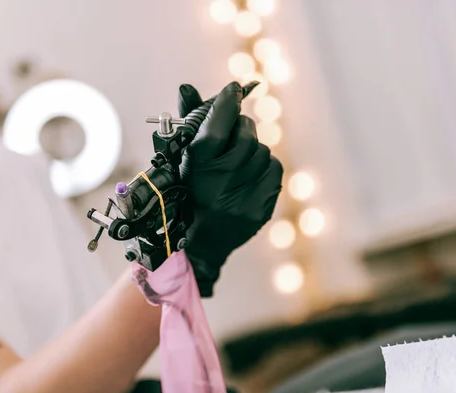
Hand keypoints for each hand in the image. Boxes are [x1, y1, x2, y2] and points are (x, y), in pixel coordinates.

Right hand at [178, 81, 283, 296]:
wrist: (198, 242)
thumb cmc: (186, 193)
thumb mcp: (181, 157)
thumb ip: (189, 121)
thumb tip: (187, 87)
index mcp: (198, 164)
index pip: (219, 122)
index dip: (227, 101)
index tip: (234, 88)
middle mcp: (223, 178)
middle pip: (246, 131)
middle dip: (239, 128)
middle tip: (230, 138)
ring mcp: (245, 193)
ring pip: (262, 149)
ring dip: (251, 151)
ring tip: (235, 167)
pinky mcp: (263, 205)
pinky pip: (273, 168)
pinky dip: (262, 168)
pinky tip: (246, 179)